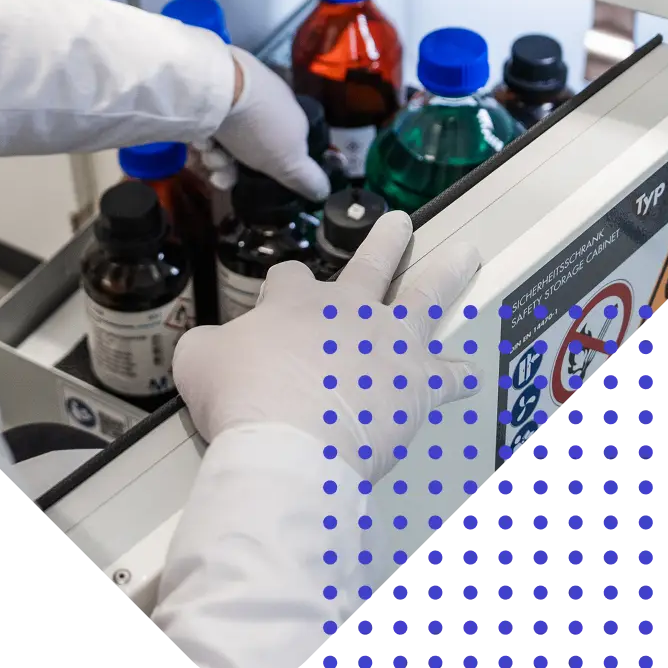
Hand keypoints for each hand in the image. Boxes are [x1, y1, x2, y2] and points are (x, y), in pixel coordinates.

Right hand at [173, 212, 483, 481]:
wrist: (286, 443)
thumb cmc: (241, 400)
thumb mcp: (198, 360)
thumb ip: (208, 345)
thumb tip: (210, 349)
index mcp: (296, 300)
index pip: (291, 275)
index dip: (284, 286)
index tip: (278, 300)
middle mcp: (348, 309)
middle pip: (373, 263)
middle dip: (387, 241)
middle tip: (400, 223)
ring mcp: (388, 342)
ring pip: (428, 295)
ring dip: (449, 272)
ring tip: (468, 254)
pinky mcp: (417, 383)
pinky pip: (448, 374)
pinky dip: (458, 375)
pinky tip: (469, 374)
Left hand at [213, 47, 330, 201]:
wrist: (216, 86)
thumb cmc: (259, 126)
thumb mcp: (289, 159)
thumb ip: (306, 177)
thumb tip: (324, 191)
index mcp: (287, 117)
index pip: (280, 150)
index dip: (266, 173)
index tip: (249, 185)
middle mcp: (263, 106)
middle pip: (245, 151)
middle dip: (230, 168)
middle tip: (217, 174)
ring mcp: (233, 98)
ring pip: (221, 142)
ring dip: (212, 157)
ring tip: (205, 153)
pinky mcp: (207, 95)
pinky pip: (203, 127)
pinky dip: (198, 140)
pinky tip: (195, 142)